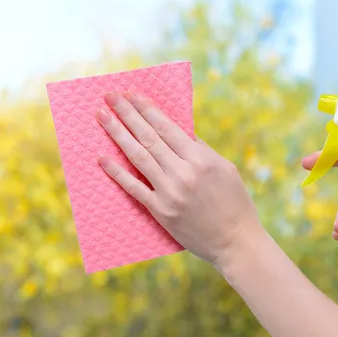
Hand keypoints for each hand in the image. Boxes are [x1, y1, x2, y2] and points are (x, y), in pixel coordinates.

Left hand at [96, 91, 265, 268]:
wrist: (235, 243)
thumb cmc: (235, 203)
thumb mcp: (226, 169)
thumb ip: (201, 150)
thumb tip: (179, 131)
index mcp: (201, 159)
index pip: (167, 127)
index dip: (147, 109)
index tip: (131, 94)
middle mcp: (183, 173)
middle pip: (148, 137)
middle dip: (127, 114)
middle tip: (109, 96)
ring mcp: (169, 193)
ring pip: (137, 157)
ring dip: (117, 134)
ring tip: (102, 117)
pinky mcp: (161, 211)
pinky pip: (134, 188)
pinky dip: (117, 172)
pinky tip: (102, 158)